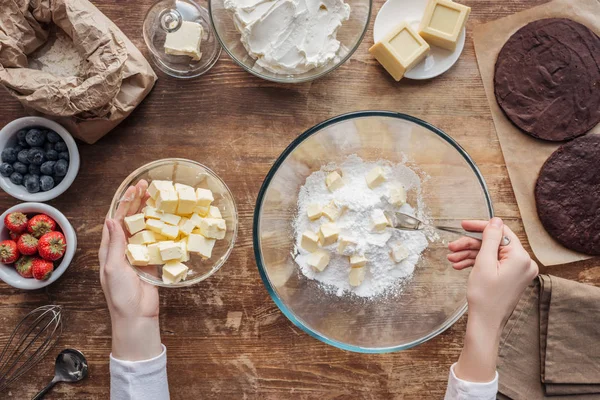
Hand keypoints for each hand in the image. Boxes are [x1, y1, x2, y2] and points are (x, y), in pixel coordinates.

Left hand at [99, 180, 161, 360]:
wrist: (137, 315)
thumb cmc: (120, 295)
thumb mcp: (113, 267)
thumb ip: (114, 243)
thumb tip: (111, 219)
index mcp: (110, 248)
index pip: (116, 219)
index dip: (124, 202)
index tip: (134, 189)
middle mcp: (123, 247)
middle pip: (130, 219)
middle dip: (137, 201)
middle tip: (147, 185)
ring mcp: (138, 253)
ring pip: (144, 227)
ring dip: (149, 211)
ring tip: (157, 197)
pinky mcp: (152, 260)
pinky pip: (156, 240)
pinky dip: (161, 228)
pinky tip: (167, 218)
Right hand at [447, 218, 537, 381]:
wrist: (486, 323)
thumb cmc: (485, 297)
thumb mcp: (484, 263)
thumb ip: (490, 239)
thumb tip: (495, 220)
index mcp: (521, 257)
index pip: (500, 232)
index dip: (480, 227)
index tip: (463, 225)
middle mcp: (524, 263)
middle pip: (494, 244)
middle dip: (471, 245)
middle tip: (452, 247)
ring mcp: (518, 271)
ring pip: (491, 254)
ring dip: (470, 255)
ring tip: (452, 259)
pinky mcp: (512, 277)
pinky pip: (494, 263)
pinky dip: (478, 263)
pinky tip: (461, 265)